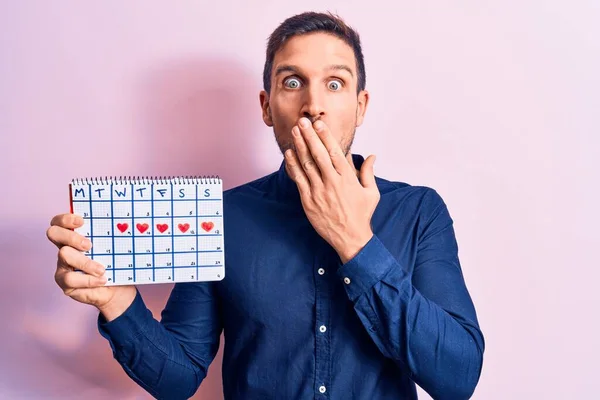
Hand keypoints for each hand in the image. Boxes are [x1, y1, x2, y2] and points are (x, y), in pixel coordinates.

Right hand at [46, 213, 136, 320]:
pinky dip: (88, 279)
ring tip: (102, 269)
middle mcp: (65, 248)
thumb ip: (114, 234)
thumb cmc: (116, 263)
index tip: (82, 221)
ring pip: (64, 255)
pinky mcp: (65, 283)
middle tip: (89, 245)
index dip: (66, 218)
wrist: (119, 288)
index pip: (60, 221)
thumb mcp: (116, 247)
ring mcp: (63, 265)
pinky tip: (102, 280)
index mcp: (76, 235)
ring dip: (85, 262)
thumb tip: (130, 220)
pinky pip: (70, 279)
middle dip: (71, 236)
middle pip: (54, 233)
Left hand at [284, 117, 379, 263]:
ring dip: (299, 146)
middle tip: (302, 121)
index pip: (335, 152)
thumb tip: (372, 156)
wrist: (350, 238)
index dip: (325, 136)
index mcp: (348, 178)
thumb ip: (369, 172)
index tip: (319, 124)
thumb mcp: (371, 193)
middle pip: (319, 154)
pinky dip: (293, 165)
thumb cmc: (361, 215)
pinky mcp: (309, 201)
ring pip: (307, 164)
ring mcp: (319, 191)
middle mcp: (332, 182)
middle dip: (309, 136)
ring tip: (294, 131)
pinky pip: (299, 179)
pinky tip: (289, 154)